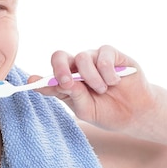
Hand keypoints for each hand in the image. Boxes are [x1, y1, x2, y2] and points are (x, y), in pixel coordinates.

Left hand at [29, 45, 157, 133]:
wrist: (135, 113)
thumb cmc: (107, 112)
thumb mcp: (86, 110)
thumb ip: (73, 96)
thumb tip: (57, 83)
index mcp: (67, 81)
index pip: (50, 76)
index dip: (40, 78)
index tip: (31, 82)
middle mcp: (77, 68)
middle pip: (59, 56)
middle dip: (60, 69)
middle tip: (66, 83)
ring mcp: (93, 59)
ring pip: (82, 57)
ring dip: (91, 77)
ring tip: (103, 90)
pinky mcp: (111, 54)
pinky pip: (103, 55)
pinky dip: (107, 71)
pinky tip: (115, 81)